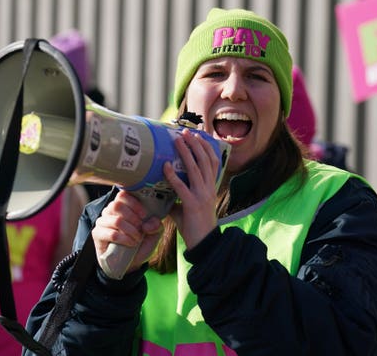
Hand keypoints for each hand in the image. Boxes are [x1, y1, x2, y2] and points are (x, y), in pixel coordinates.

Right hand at [92, 191, 163, 273]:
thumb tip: (148, 224)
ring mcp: (102, 222)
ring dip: (130, 230)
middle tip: (140, 229)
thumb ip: (156, 225)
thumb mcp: (154, 233)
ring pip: (116, 220)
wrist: (130, 263)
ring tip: (137, 239)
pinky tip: (131, 243)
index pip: (123, 195)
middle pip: (117, 205)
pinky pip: (111, 233)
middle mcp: (110, 211)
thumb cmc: (141, 244)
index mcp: (123, 206)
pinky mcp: (97, 234)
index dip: (134, 203)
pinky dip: (124, 239)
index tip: (144, 215)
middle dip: (133, 218)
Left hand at [163, 129, 219, 248]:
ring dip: (186, 152)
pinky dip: (173, 175)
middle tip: (185, 132)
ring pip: (195, 168)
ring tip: (178, 140)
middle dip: (196, 144)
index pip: (212, 162)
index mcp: (211, 187)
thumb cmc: (195, 225)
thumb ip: (178, 196)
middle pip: (205, 160)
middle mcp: (208, 188)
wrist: (203, 243)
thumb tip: (163, 191)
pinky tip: (166, 166)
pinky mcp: (192, 204)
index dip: (206, 147)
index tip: (198, 136)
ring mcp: (202, 195)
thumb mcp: (188, 206)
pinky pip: (181, 186)